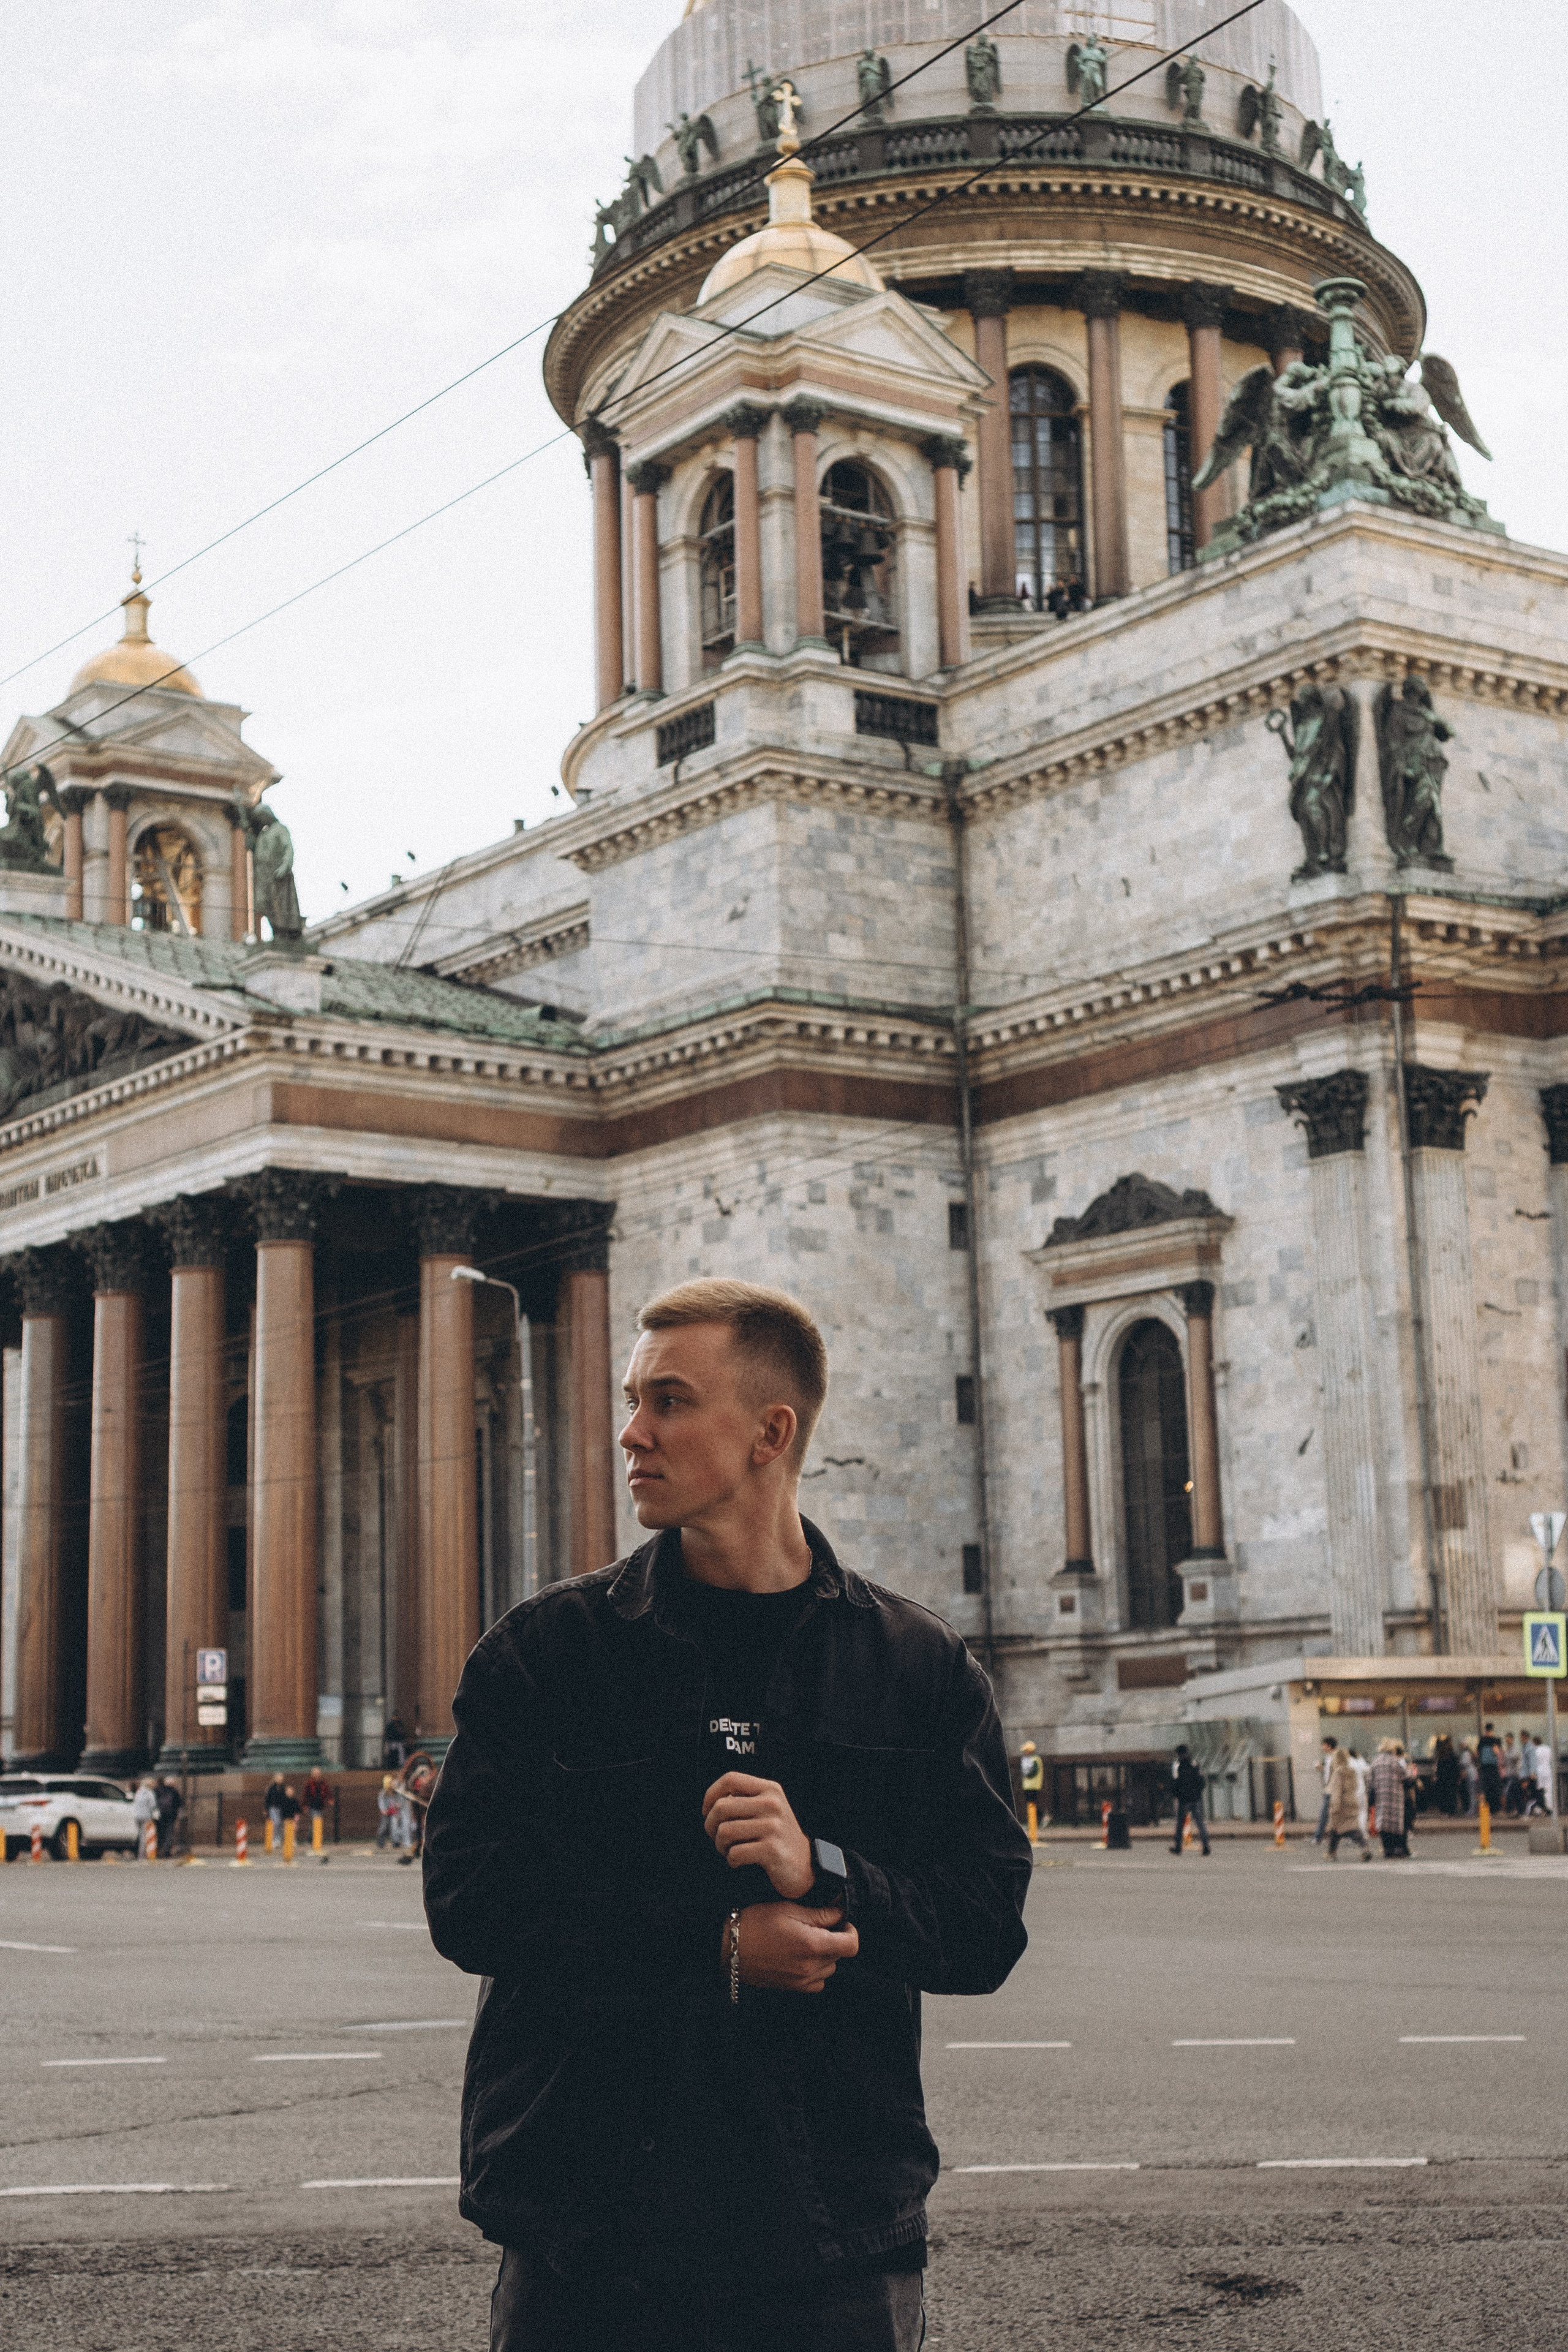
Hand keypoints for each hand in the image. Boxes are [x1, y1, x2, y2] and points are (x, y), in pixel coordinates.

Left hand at [702, 1772, 812, 1898]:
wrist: (805, 1865)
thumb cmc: (779, 1836)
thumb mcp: (768, 1808)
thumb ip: (746, 1799)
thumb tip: (713, 1801)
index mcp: (770, 1789)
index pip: (730, 1779)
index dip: (711, 1794)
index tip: (707, 1810)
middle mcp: (772, 1804)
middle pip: (721, 1807)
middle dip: (711, 1825)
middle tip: (716, 1836)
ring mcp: (773, 1827)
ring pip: (725, 1831)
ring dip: (720, 1845)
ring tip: (729, 1849)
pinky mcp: (771, 1850)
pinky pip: (735, 1853)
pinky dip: (731, 1860)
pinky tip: (739, 1860)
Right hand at [721, 1901, 857, 1993]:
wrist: (730, 1949)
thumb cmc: (756, 1924)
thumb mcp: (788, 1909)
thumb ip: (819, 1914)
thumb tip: (841, 1912)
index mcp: (812, 1945)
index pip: (851, 1945)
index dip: (850, 1930)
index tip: (840, 1921)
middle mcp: (810, 1967)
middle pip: (841, 1955)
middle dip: (835, 1939)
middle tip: (817, 1926)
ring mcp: (802, 1980)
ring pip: (830, 1968)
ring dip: (826, 1954)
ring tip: (806, 1940)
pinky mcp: (793, 1987)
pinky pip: (817, 1982)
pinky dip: (816, 1970)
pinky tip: (801, 1956)